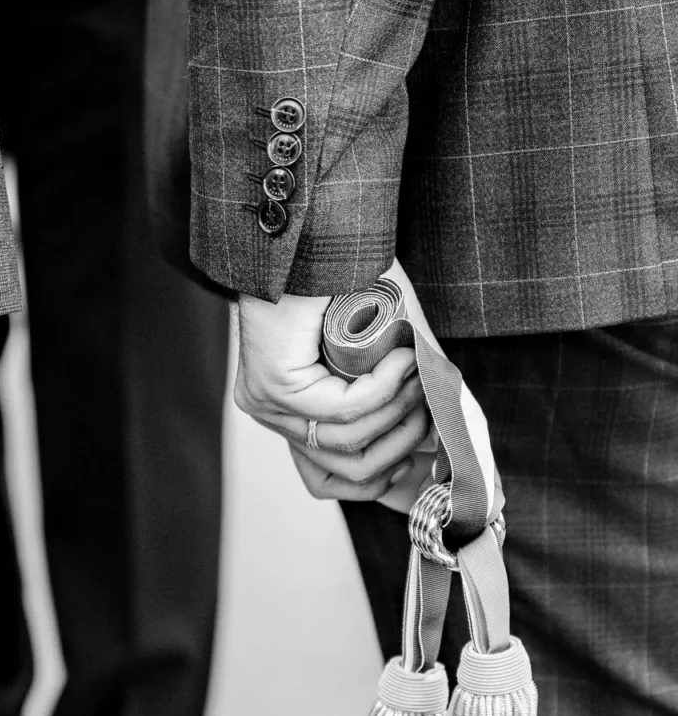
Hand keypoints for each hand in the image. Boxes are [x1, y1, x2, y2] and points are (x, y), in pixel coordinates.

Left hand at [235, 292, 430, 500]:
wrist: (316, 230)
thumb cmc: (352, 278)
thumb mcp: (391, 351)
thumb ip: (409, 394)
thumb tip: (446, 446)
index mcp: (294, 412)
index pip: (330, 480)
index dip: (384, 485)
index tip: (429, 471)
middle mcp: (275, 414)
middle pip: (348, 473)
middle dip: (404, 446)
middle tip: (430, 405)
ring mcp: (269, 404)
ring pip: (351, 444)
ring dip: (400, 412)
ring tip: (418, 371)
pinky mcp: (274, 386)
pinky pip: (345, 410)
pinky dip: (384, 388)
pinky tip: (401, 360)